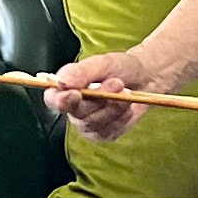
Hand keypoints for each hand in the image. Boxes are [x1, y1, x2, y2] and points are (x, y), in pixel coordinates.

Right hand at [43, 49, 161, 141]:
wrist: (145, 79)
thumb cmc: (120, 68)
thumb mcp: (102, 63)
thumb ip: (81, 72)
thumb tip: (62, 82)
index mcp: (66, 89)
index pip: (53, 100)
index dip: (61, 100)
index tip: (77, 93)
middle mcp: (73, 109)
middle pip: (78, 113)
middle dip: (101, 98)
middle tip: (117, 83)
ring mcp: (88, 125)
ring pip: (96, 123)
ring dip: (114, 106)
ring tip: (125, 92)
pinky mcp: (104, 134)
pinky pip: (110, 130)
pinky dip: (122, 117)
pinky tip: (127, 106)